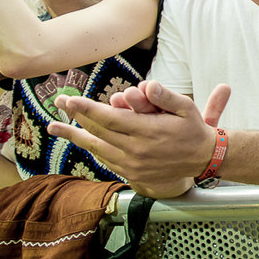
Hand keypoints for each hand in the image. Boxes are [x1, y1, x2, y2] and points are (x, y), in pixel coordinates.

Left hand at [47, 81, 230, 196]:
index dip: (88, 109)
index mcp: (149, 131)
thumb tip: (147, 84)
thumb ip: (165, 96)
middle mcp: (137, 150)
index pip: (111, 119)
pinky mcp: (133, 174)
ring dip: (75, 136)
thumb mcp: (186, 108)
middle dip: (76, 117)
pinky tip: (82, 140)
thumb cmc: (193, 129)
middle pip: (99, 132)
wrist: (203, 160)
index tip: (71, 100)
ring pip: (98, 148)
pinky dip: (92, 148)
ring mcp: (133, 164)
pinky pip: (106, 160)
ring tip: (56, 127)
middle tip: (60, 102)